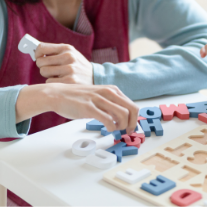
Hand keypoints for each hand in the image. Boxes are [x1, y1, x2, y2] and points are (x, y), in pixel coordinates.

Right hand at [16, 83, 138, 134]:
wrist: (57, 94)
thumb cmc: (78, 97)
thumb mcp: (99, 96)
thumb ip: (110, 104)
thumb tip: (122, 118)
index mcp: (112, 90)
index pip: (132, 105)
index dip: (135, 119)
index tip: (131, 127)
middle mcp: (108, 92)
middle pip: (132, 109)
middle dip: (132, 123)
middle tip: (127, 132)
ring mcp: (99, 99)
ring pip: (122, 115)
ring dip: (121, 126)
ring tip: (114, 129)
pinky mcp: (89, 108)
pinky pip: (107, 120)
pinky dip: (111, 127)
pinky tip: (107, 129)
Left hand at [35, 43, 92, 83]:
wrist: (96, 77)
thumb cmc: (78, 65)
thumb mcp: (70, 54)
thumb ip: (55, 51)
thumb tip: (35, 49)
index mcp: (67, 48)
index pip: (42, 47)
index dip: (37, 53)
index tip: (38, 57)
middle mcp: (68, 57)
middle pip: (40, 62)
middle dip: (43, 66)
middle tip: (50, 68)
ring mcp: (69, 69)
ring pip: (43, 72)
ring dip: (48, 75)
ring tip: (58, 75)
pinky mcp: (69, 81)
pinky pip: (49, 82)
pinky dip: (53, 82)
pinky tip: (62, 81)